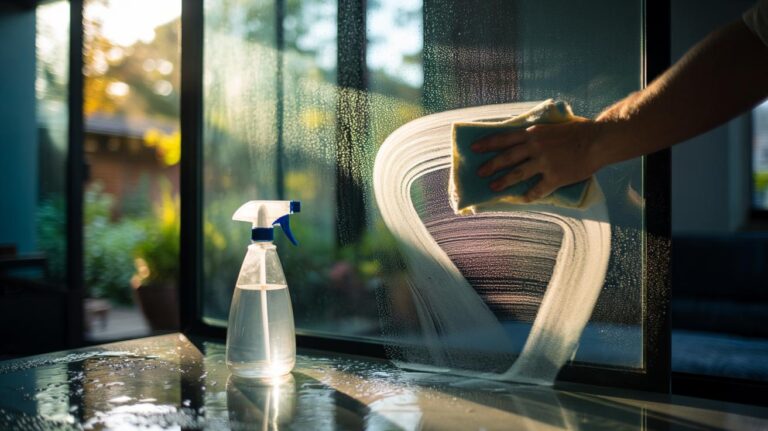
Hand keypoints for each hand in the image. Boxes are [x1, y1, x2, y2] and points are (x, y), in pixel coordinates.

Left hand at [470, 117, 603, 201]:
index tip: (473, 148)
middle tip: (479, 173)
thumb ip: (535, 134)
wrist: (597, 141)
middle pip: (506, 157)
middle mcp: (535, 146)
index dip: (487, 143)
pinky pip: (537, 189)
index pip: (504, 137)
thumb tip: (520, 140)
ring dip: (503, 182)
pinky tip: (523, 199)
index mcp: (533, 132)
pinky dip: (529, 195)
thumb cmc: (576, 132)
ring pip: (517, 174)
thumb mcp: (550, 127)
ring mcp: (544, 162)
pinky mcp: (555, 177)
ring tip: (493, 188)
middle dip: (490, 166)